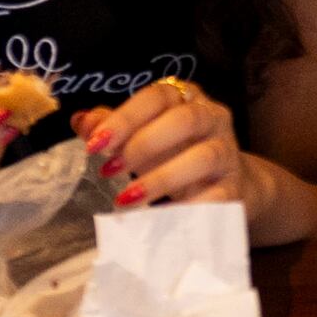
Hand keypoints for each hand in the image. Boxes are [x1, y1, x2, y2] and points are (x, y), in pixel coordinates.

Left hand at [76, 76, 250, 213]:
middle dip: (144, 144)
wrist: (231, 185)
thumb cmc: (179, 154)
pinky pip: (216, 197)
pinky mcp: (235, 189)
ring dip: (161, 178)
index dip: (125, 117)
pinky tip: (157, 220)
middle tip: (109, 171)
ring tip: (126, 199)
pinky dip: (186, 210)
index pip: (159, 96)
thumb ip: (115, 128)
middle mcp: (214, 118)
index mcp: (188, 98)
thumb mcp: (146, 136)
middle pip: (186, 119)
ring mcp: (228, 154)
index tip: (94, 145)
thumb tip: (82, 121)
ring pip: (203, 157)